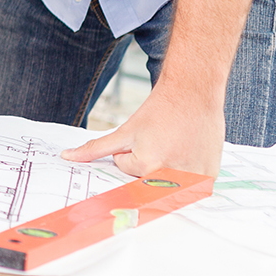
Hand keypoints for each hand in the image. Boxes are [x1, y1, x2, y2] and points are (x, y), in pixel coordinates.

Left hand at [60, 87, 223, 176]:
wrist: (193, 93)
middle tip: (161, 140)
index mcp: (147, 166)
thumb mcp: (125, 131)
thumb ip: (95, 148)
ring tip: (176, 143)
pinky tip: (189, 148)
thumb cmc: (158, 110)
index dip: (131, 149)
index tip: (145, 135)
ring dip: (168, 166)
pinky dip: (187, 167)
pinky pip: (190, 182)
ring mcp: (194, 178)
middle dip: (147, 161)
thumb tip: (66, 157)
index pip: (126, 167)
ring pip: (168, 180)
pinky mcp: (210, 176)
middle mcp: (172, 177)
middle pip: (146, 178)